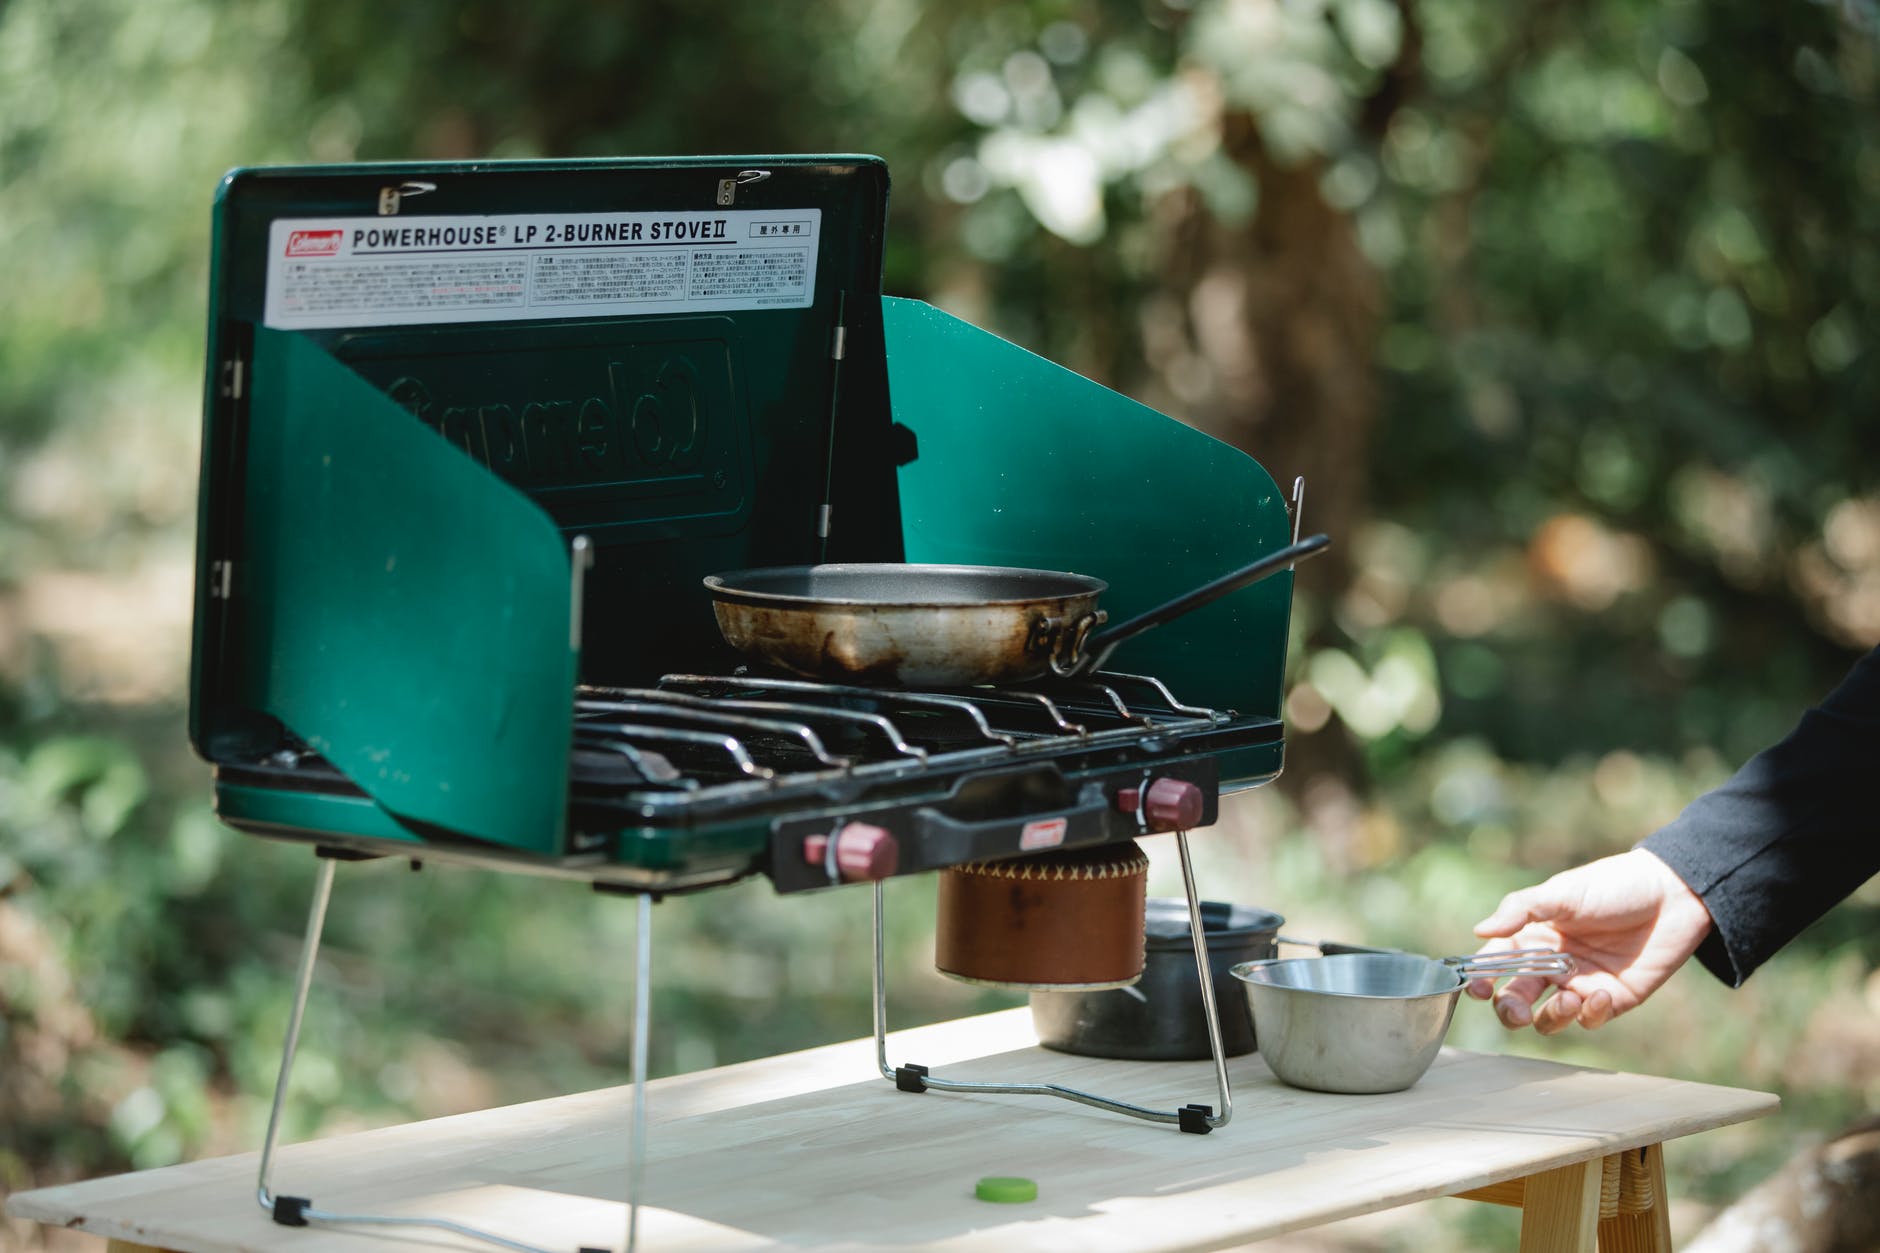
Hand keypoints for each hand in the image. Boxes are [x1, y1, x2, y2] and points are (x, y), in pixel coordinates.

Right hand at [1468, 848, 1713, 1033]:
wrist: (1671, 895)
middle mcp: (1549, 964)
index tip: (1479, 988)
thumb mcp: (1562, 892)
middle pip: (1515, 1000)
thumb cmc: (1612, 886)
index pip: (1494, 964)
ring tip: (1568, 999)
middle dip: (1510, 1011)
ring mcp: (1579, 984)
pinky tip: (1602, 994)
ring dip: (1551, 1017)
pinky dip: (1590, 1013)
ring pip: (1549, 1018)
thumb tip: (1480, 931)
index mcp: (1531, 937)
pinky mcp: (1611, 999)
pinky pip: (1590, 1019)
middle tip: (1517, 1012)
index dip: (1481, 979)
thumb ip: (1521, 910)